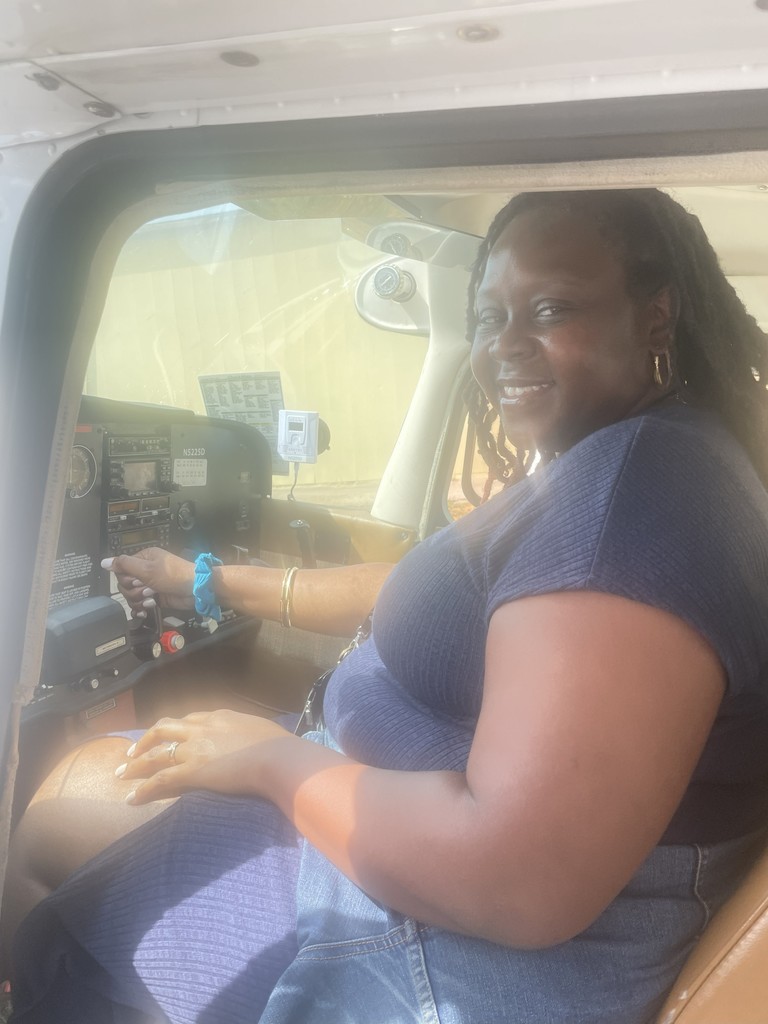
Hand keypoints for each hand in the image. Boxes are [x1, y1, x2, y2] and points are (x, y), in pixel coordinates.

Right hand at [101, 548, 195, 617]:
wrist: (196, 590)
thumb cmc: (172, 576)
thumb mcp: (147, 568)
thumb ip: (124, 565)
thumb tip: (104, 562)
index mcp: (143, 559)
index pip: (121, 570)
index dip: (126, 579)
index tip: (137, 581)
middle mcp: (145, 571)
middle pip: (125, 585)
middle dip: (134, 591)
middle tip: (147, 590)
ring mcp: (150, 585)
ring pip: (132, 596)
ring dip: (139, 600)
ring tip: (152, 599)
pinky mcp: (155, 598)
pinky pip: (140, 605)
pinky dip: (141, 608)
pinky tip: (146, 610)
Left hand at [115, 709, 292, 804]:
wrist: (278, 757)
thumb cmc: (279, 746)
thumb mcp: (261, 730)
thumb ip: (248, 734)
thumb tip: (251, 742)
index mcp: (219, 716)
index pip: (188, 720)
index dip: (174, 729)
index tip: (166, 736)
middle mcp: (201, 728)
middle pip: (164, 729)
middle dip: (145, 740)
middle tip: (132, 751)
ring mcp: (194, 749)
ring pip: (155, 754)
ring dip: (135, 765)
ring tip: (120, 774)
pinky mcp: (192, 771)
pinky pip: (160, 780)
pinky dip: (143, 789)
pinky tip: (132, 798)